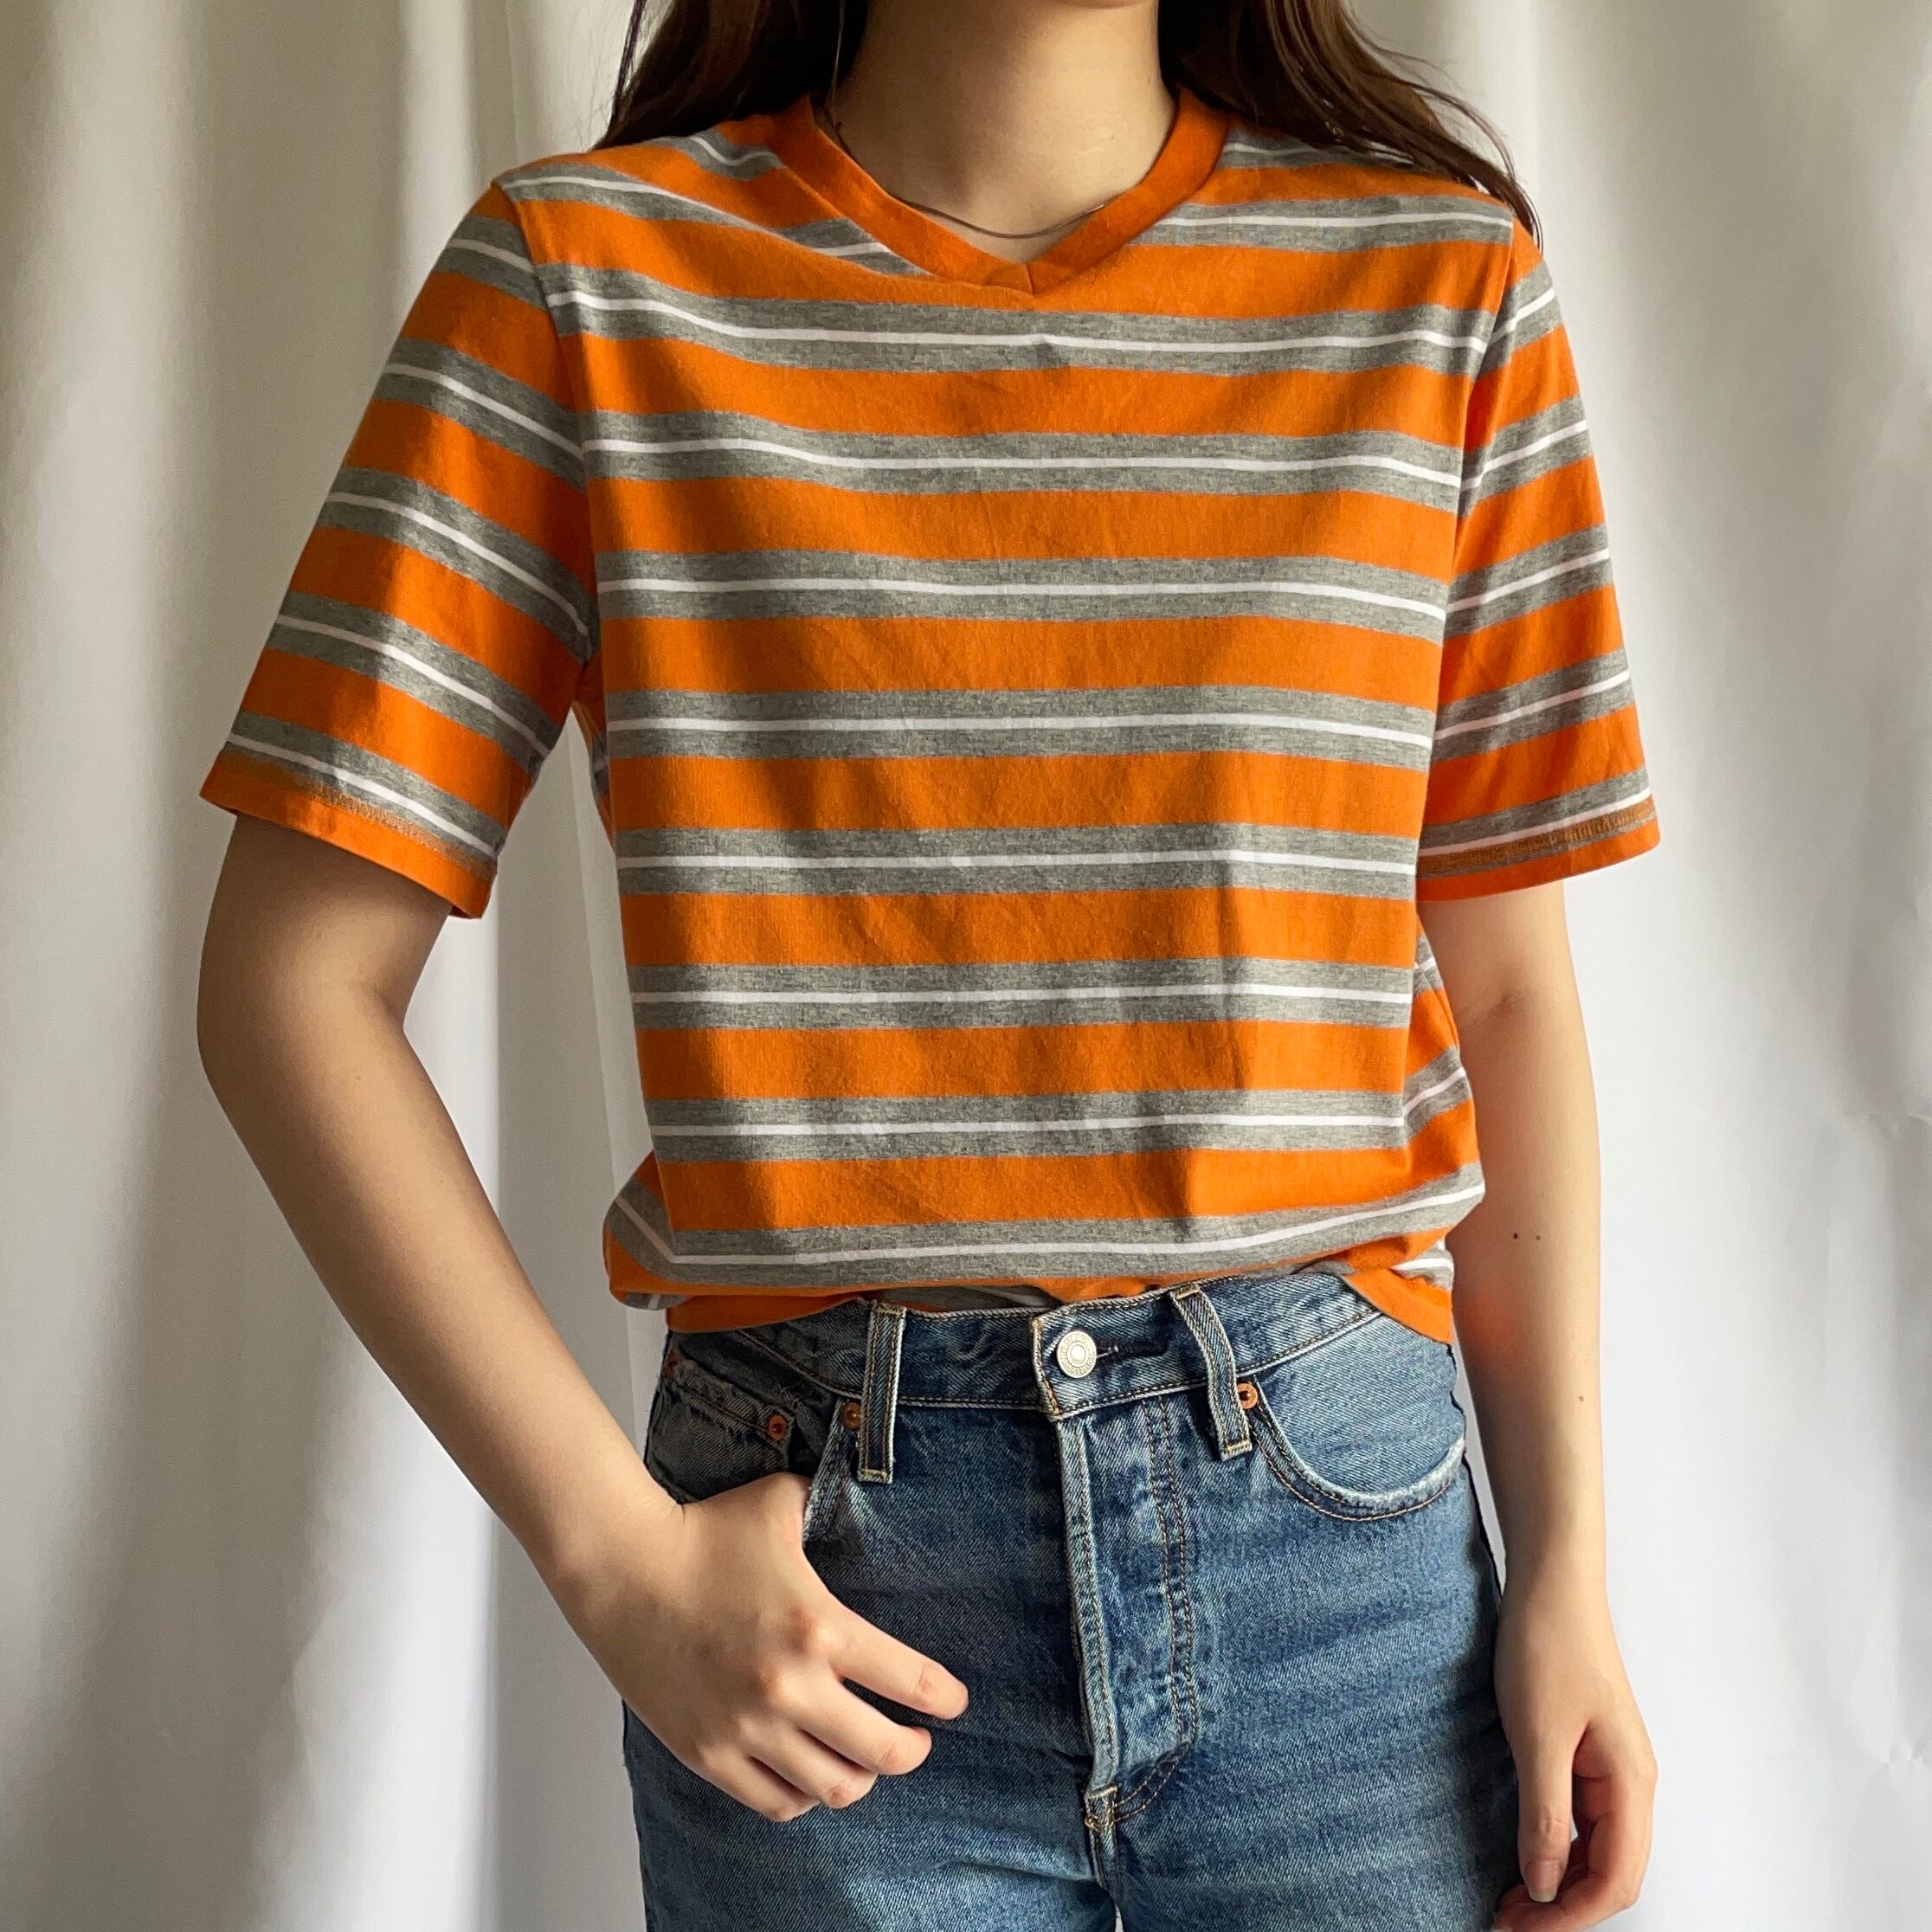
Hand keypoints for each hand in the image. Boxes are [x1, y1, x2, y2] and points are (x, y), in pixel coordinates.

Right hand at [556, 1467, 969, 1821]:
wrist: (621, 1567)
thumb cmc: (702, 1531)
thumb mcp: (781, 1501)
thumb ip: (831, 1501)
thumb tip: (867, 1487)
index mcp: (819, 1626)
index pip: (911, 1682)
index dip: (945, 1697)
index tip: (954, 1700)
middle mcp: (789, 1687)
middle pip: (884, 1752)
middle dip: (914, 1748)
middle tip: (918, 1738)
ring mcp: (747, 1728)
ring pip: (835, 1787)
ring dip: (862, 1775)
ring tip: (865, 1758)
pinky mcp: (709, 1753)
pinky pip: (776, 1801)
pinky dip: (804, 1793)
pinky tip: (810, 1770)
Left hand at [1491, 1566, 1656, 1927]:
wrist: (1552, 1582)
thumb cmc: (1547, 1646)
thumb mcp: (1538, 1735)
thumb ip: (1545, 1814)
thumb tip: (1545, 1887)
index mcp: (1632, 1782)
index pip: (1616, 1878)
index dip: (1571, 1916)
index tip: (1521, 1929)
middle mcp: (1631, 1783)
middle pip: (1610, 1873)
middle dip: (1563, 1908)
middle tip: (1504, 1921)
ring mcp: (1610, 1768)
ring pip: (1595, 1849)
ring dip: (1558, 1882)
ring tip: (1508, 1900)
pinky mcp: (1587, 1752)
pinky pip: (1580, 1818)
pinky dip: (1554, 1847)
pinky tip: (1522, 1855)